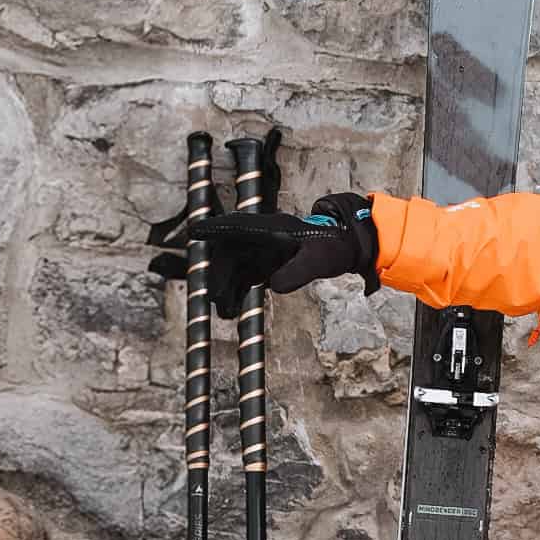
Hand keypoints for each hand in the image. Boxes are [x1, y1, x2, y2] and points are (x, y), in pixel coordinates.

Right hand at [187, 192, 379, 316]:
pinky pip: (243, 276)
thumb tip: (274, 286)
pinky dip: (236, 292)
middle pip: (231, 251)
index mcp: (274, 228)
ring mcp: (262, 249)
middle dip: (221, 274)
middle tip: (218, 299)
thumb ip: (296, 272)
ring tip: (226, 313)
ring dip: (226, 287)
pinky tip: (233, 310)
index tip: (195, 232)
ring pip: (234, 266)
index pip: (239, 227)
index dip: (216, 228)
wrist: (345, 246)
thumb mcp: (319, 261)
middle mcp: (262, 236)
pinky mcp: (265, 262)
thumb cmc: (333, 248)